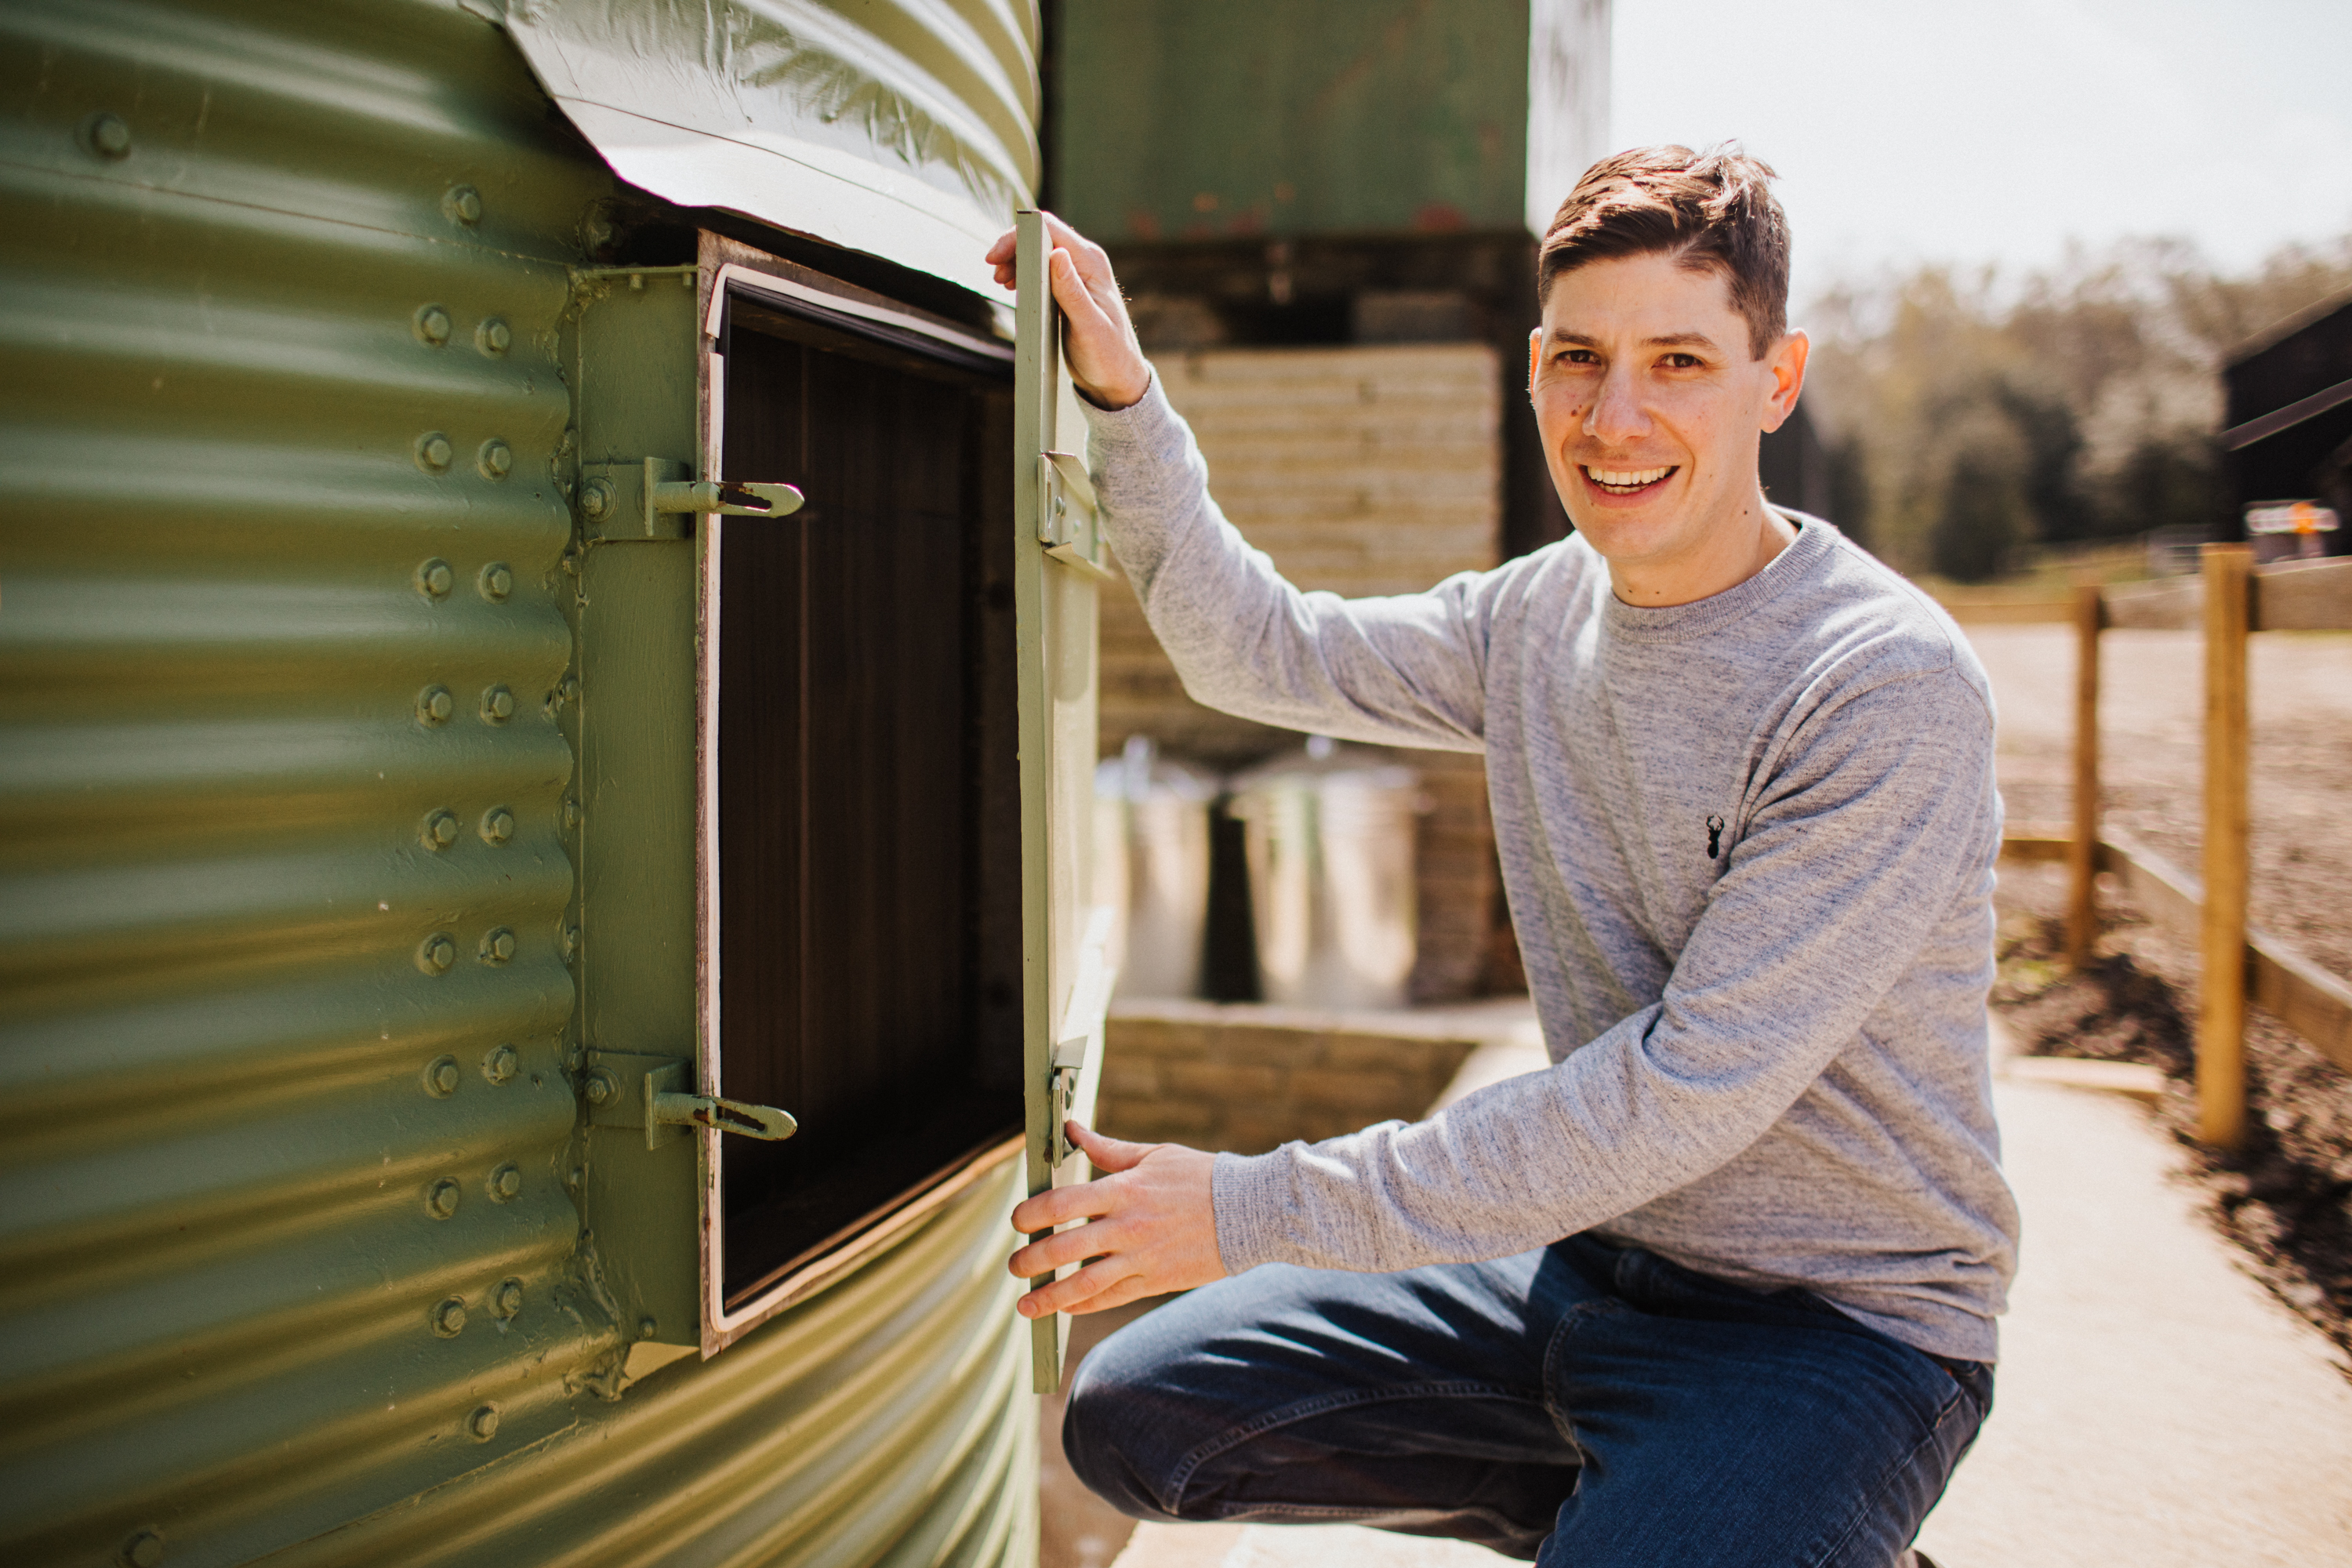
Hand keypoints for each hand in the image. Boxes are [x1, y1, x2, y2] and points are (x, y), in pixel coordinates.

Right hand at [985, 212, 1153, 409]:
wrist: (1116, 378)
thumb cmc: (1109, 356)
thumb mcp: (1089, 326)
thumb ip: (1072, 291)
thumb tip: (1056, 255)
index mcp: (1092, 263)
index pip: (1049, 230)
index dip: (1017, 237)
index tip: (995, 257)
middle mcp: (1085, 263)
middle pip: (1040, 236)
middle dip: (1013, 249)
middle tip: (995, 275)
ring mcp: (1075, 275)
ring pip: (1038, 252)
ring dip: (1015, 262)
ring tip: (1002, 282)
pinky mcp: (1067, 289)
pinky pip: (1040, 269)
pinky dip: (1023, 274)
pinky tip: (1014, 288)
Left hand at [1007, 1122, 1225, 1315]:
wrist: (1251, 1212)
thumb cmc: (1201, 1177)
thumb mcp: (1154, 1154)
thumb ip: (1108, 1148)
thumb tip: (1073, 1130)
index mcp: (1124, 1190)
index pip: (1062, 1204)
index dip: (1031, 1215)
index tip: (1017, 1222)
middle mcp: (1128, 1226)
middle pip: (1064, 1249)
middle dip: (1031, 1260)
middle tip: (1014, 1266)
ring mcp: (1142, 1258)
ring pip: (1084, 1284)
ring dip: (1050, 1296)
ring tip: (1025, 1305)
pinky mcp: (1157, 1281)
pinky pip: (1113, 1298)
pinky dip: (1085, 1306)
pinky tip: (1066, 1308)